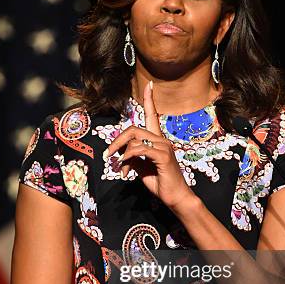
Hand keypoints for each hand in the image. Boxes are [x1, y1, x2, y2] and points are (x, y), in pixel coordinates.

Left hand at [103, 82, 194, 209]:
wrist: (176, 198)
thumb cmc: (161, 182)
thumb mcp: (142, 168)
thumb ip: (133, 157)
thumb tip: (121, 153)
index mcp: (158, 140)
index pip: (153, 115)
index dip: (150, 99)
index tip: (148, 85)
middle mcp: (162, 140)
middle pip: (133, 129)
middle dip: (117, 141)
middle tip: (108, 155)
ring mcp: (164, 147)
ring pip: (134, 139)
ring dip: (121, 155)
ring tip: (121, 170)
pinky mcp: (163, 156)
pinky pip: (139, 149)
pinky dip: (128, 158)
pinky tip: (126, 169)